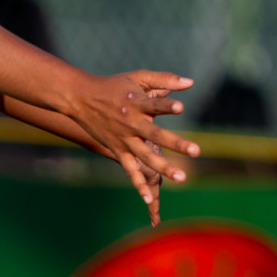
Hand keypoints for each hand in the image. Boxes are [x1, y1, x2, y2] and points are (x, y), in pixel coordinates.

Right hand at [61, 70, 198, 212]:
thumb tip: (190, 83)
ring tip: (182, 178)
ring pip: (146, 156)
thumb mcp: (138, 77)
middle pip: (156, 134)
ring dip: (164, 167)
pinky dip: (137, 184)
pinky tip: (148, 199)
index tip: (181, 107)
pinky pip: (129, 170)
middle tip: (196, 150)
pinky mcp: (117, 150)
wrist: (81, 99)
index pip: (155, 105)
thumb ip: (164, 79)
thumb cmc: (114, 86)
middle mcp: (132, 123)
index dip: (167, 106)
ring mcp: (124, 139)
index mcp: (137, 103)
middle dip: (176, 143)